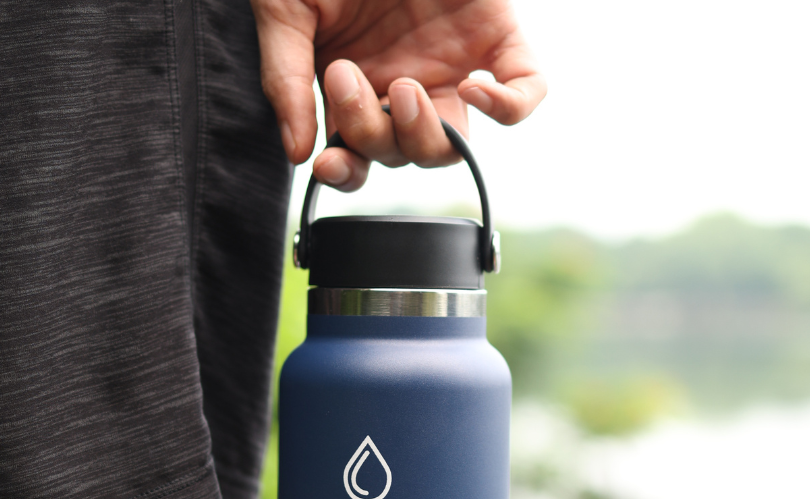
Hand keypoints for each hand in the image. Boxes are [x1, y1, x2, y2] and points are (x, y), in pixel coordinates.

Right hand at [250, 0, 545, 190]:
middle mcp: (404, 85)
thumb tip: (297, 152)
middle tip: (350, 79)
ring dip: (425, 134)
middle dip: (374, 133)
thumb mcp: (287, 11)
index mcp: (358, 88)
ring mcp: (451, 66)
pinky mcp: (495, 36)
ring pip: (453, 143)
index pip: (357, 157)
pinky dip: (509, 107)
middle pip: (402, 153)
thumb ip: (286, 79)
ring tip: (403, 86)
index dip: (345, 173)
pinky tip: (475, 90)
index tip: (329, 162)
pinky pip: (523, 92)